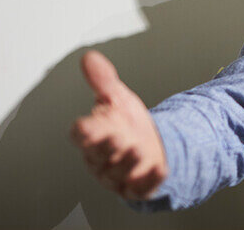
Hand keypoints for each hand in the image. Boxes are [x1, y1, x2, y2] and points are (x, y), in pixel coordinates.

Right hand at [69, 51, 167, 199]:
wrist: (150, 148)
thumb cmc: (127, 125)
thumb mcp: (116, 99)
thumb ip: (102, 80)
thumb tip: (89, 57)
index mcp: (93, 136)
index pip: (81, 135)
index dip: (84, 131)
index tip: (86, 125)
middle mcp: (103, 158)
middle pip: (100, 154)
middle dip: (107, 147)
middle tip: (117, 137)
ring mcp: (120, 174)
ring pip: (119, 172)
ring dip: (128, 161)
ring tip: (138, 149)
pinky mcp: (139, 186)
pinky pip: (144, 186)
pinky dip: (152, 178)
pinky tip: (161, 169)